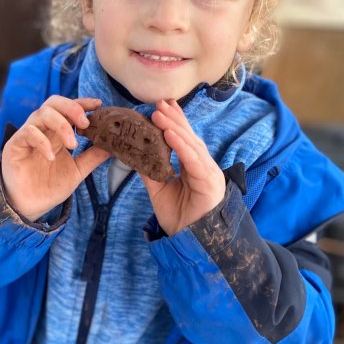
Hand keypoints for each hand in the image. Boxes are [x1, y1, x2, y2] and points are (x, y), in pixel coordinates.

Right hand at [0, 96, 110, 221]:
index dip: (82, 103)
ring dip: (61, 125)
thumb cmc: (50, 186)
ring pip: (42, 113)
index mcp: (56, 133)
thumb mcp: (77, 170)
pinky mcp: (15, 145)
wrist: (30, 206)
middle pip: (53, 103)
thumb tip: (114, 145)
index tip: (99, 105)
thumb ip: (93, 157)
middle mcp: (42, 130)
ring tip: (73, 145)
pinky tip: (51, 157)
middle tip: (86, 123)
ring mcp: (28, 135)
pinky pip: (28, 133)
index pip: (68, 109)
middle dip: (72, 108)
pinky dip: (42, 142)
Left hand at [143, 98, 226, 234]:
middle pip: (188, 137)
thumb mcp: (160, 190)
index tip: (161, 107)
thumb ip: (150, 171)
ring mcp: (208, 172)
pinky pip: (194, 159)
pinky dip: (182, 146)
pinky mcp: (210, 180)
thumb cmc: (180, 217)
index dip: (174, 122)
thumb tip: (134, 154)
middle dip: (174, 119)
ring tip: (160, 113)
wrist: (191, 241)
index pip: (183, 139)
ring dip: (175, 128)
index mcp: (193, 167)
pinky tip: (170, 134)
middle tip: (159, 102)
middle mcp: (203, 166)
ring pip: (191, 144)